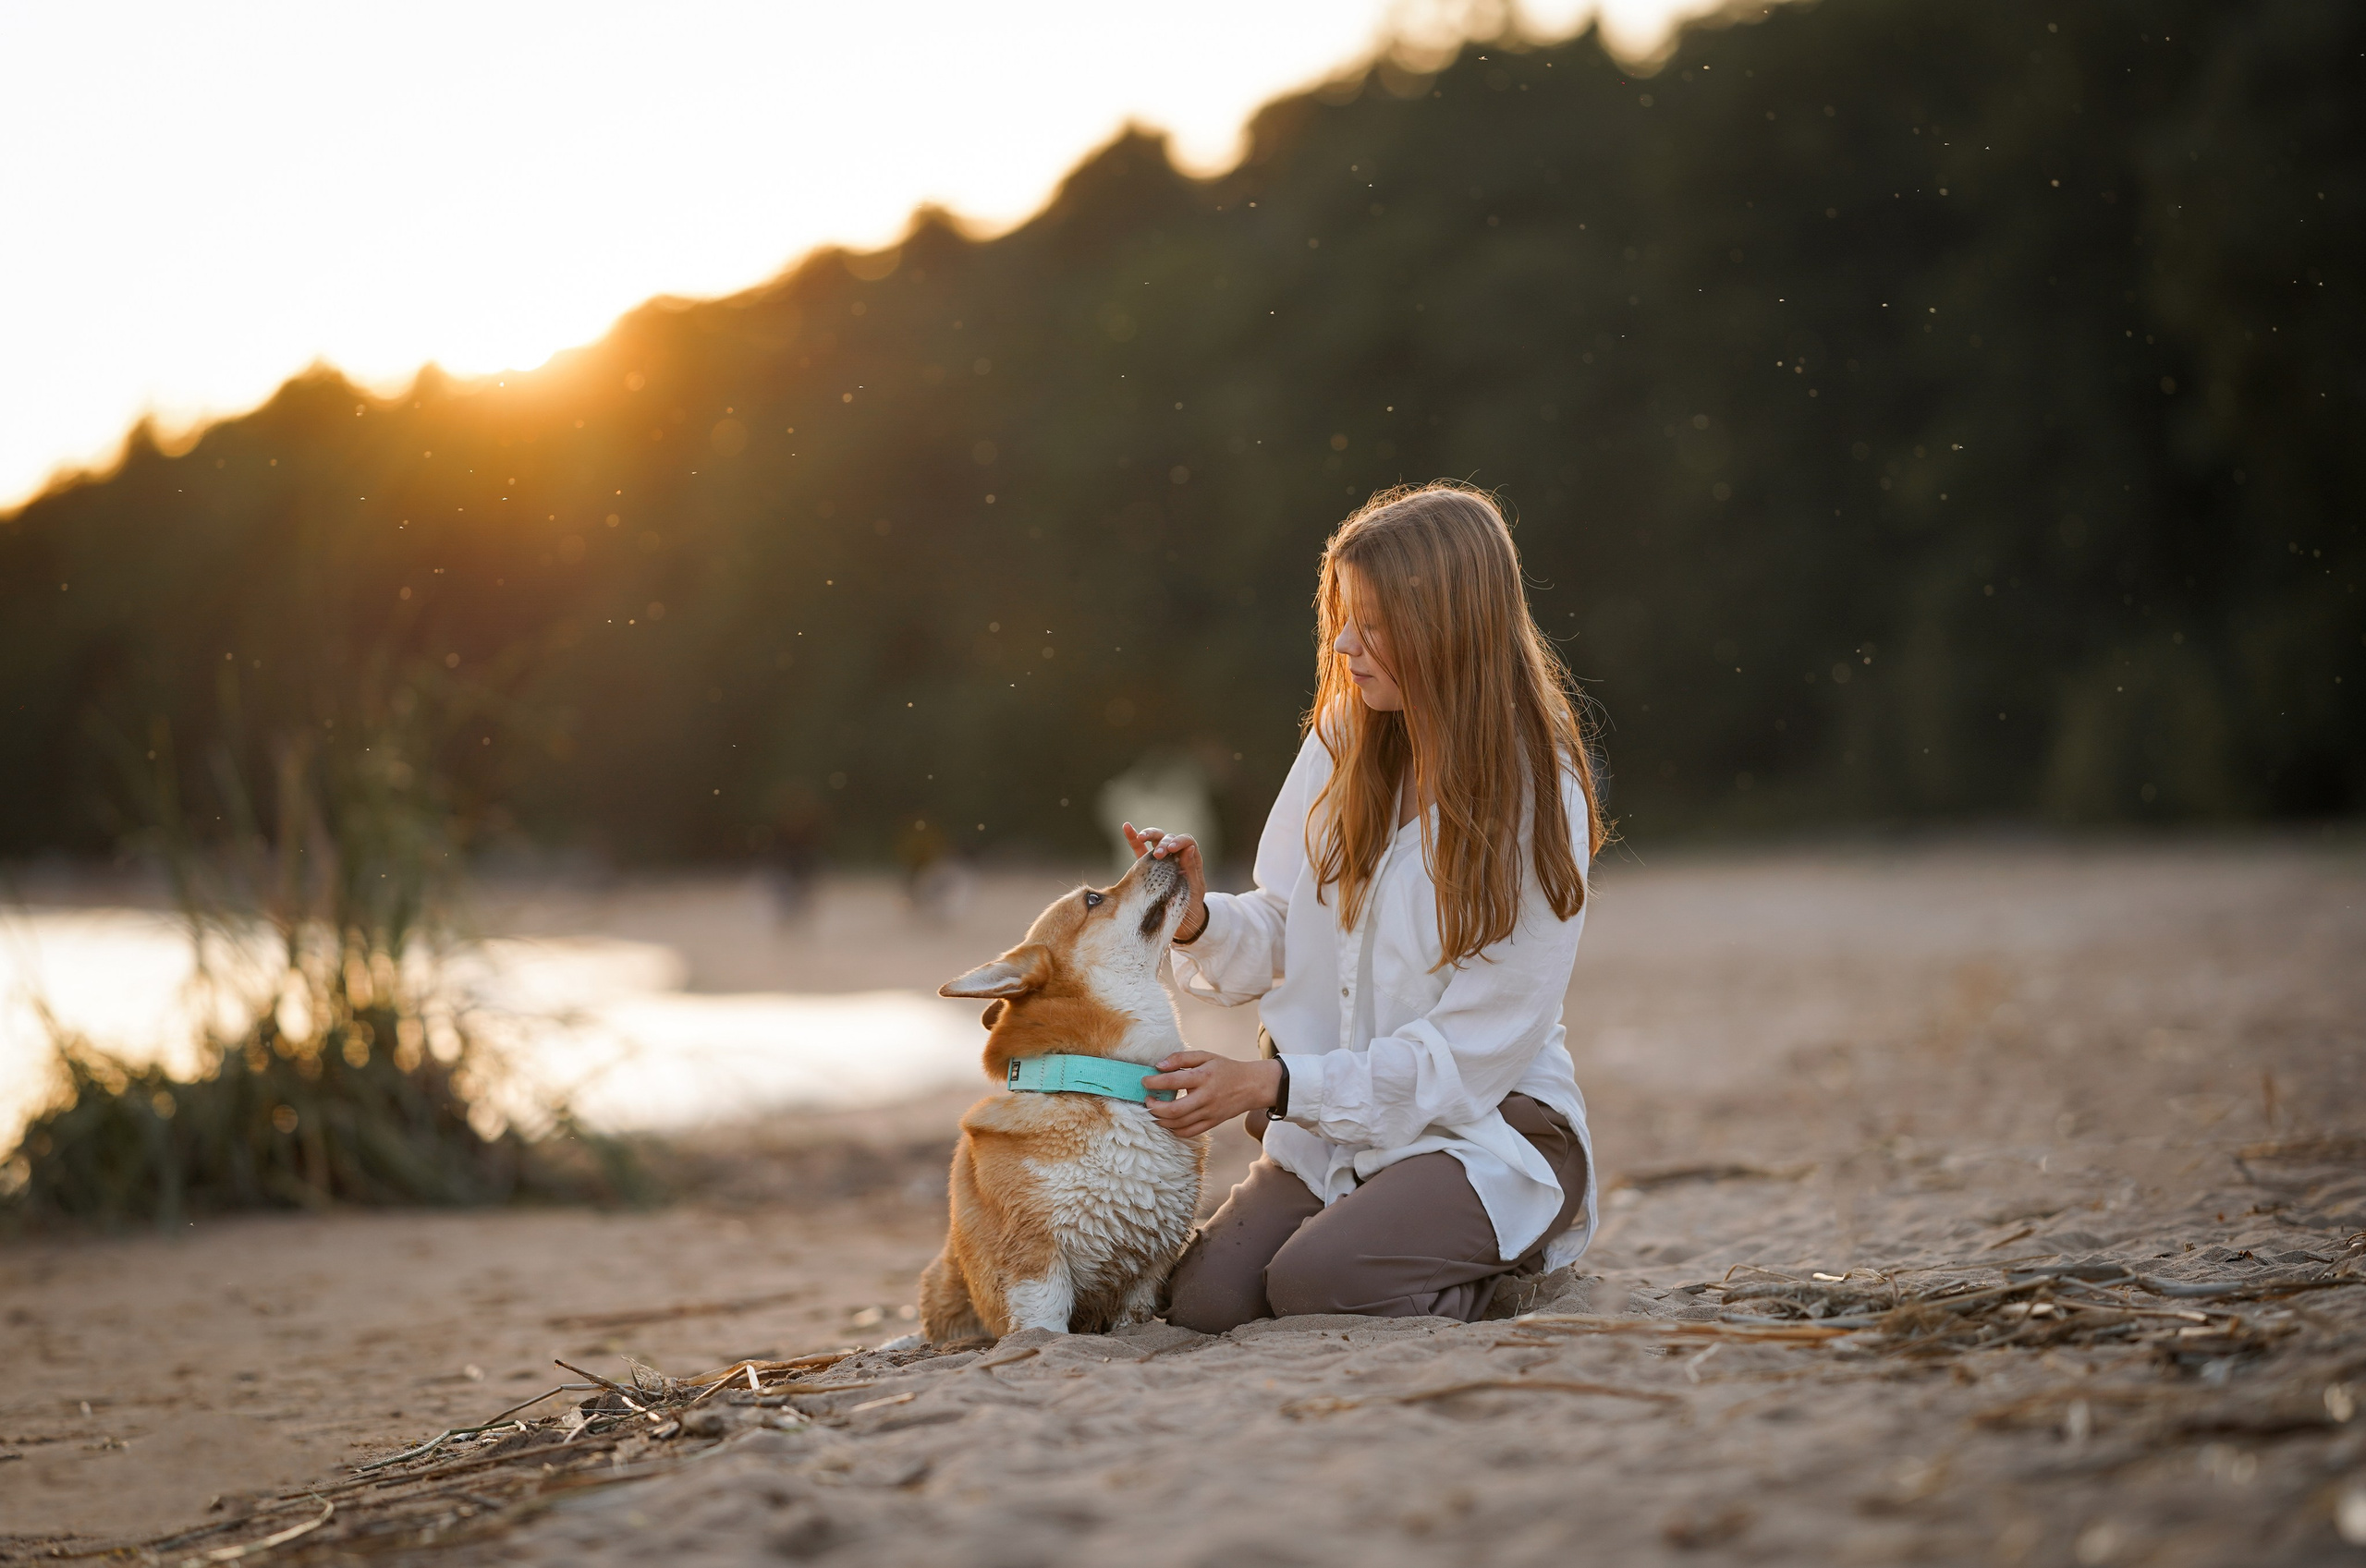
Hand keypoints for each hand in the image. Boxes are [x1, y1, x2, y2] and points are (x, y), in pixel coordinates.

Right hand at [1122, 822, 1207, 941]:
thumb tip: (1189, 848)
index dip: (1180, 842)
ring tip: (1141, 837)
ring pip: (1156, 839)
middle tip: (1158, 854)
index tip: (1172, 850)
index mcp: (1192, 860)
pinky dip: (1133, 838)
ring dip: (1149, 835)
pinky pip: (1140, 849)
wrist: (1183, 921)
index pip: (1188, 842)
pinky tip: (1127, 827)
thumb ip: (1191, 869)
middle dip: (1163, 843)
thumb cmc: (1192, 905)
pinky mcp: (1148, 865)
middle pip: (1170, 838)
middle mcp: (1177, 856)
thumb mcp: (1194, 889)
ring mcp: (1162, 859)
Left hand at [1143, 1051, 1282, 1139]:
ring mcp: (1209, 1113)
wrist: (1252, 1086)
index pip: (1173, 1081)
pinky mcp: (1212, 1123)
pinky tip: (1167, 1121)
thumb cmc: (1225, 1068)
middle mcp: (1206, 1097)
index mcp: (1203, 1077)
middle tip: (1147, 1100)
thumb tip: (1158, 1066)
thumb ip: (1181, 1059)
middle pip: (1173, 1110)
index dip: (1154, 1082)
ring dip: (1160, 1120)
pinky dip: (1173, 1130)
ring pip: (1178, 1124)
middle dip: (1154, 1107)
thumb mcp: (1205, 1056)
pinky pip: (1188, 1132)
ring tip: (1153, 1111)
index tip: (1144, 1081)